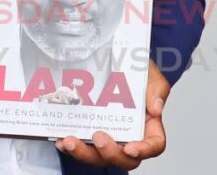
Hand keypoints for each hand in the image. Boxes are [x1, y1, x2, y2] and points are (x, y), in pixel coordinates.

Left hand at [55, 59, 170, 170]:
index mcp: (147, 126)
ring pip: (98, 156)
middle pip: (123, 158)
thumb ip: (156, 90)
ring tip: (70, 141)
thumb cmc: (135, 71)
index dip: (143, 151)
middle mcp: (128, 136)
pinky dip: (69, 146)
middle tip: (98, 137)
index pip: (153, 145)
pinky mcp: (87, 133)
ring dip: (83, 153)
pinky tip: (61, 139)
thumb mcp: (149, 74)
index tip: (130, 148)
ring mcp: (107, 136)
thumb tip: (155, 108)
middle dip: (109, 154)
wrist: (113, 57)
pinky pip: (80, 146)